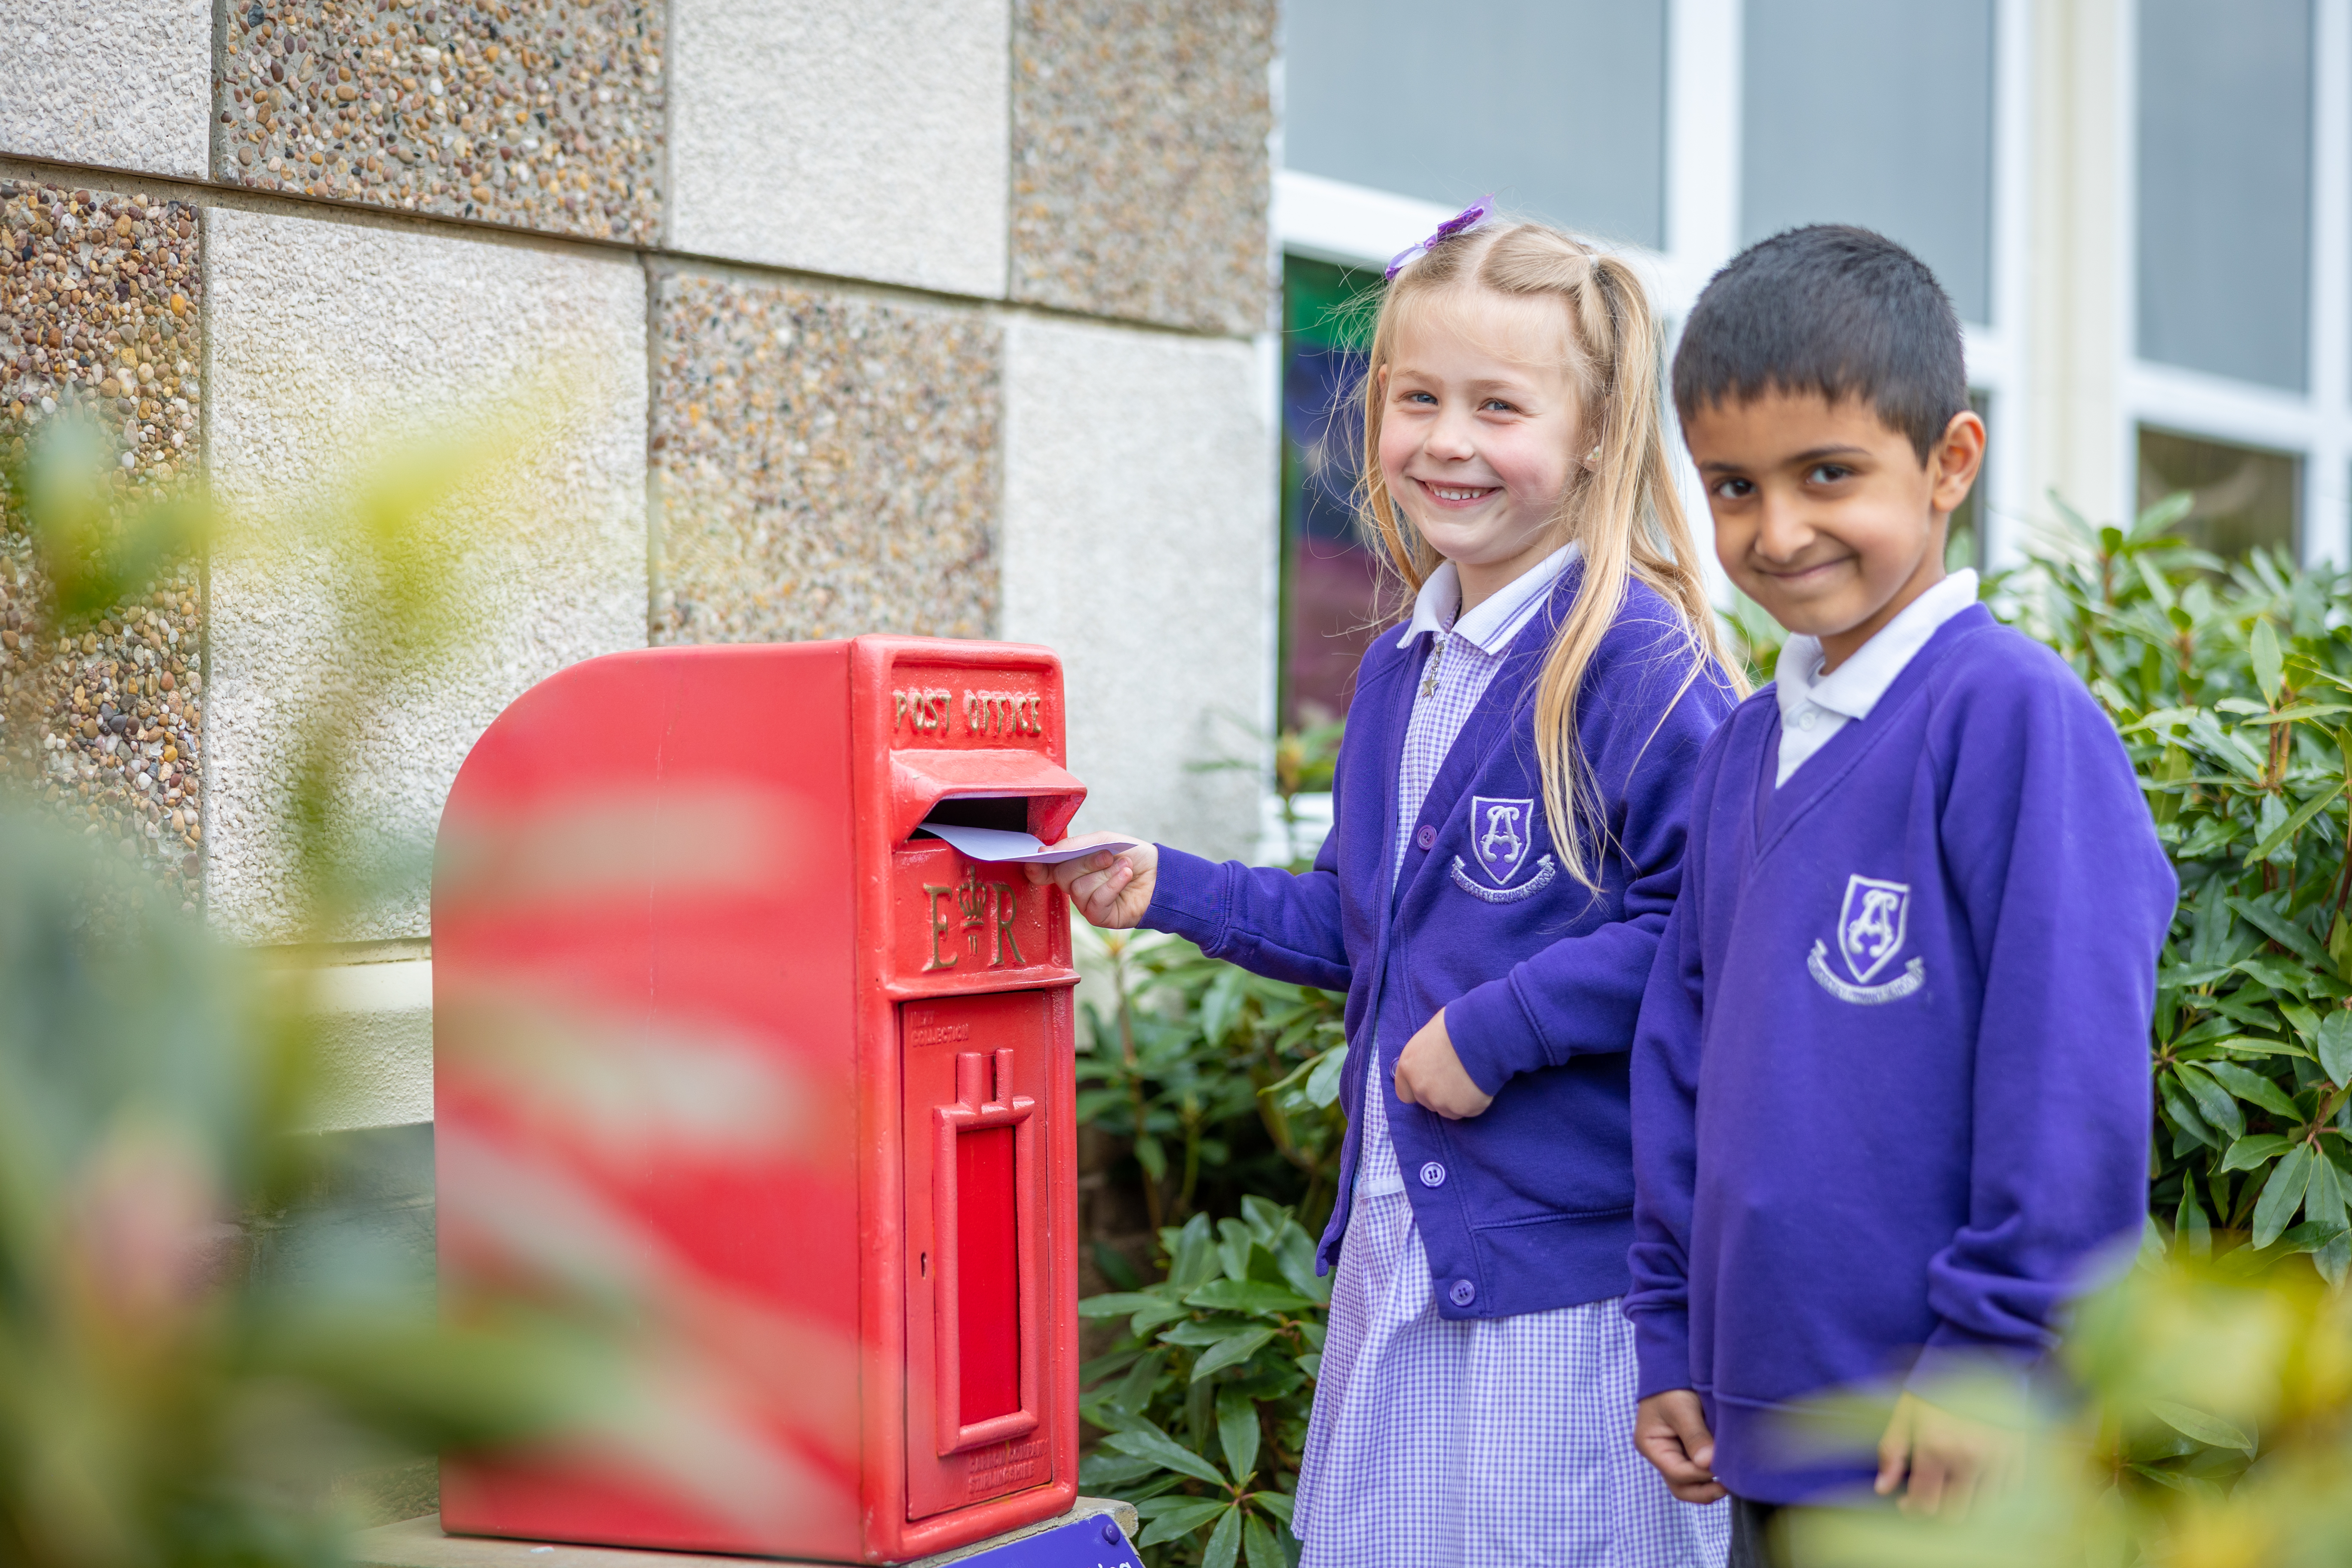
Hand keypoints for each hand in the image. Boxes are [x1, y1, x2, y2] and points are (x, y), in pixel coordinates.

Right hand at [1022, 833, 1157, 928]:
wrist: (1160, 874)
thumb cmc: (1132, 855)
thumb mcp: (1103, 840)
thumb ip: (1074, 845)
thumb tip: (1045, 852)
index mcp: (1073, 866)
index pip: (1047, 869)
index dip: (1038, 867)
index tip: (1037, 860)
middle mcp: (1075, 885)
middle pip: (1062, 876)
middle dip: (1086, 862)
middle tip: (1108, 856)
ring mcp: (1085, 903)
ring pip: (1079, 889)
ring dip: (1106, 874)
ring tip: (1124, 867)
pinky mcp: (1098, 917)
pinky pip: (1095, 902)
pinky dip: (1112, 886)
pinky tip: (1125, 877)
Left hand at [1391, 1010, 1493, 1118]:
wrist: (1482, 1033)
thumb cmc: (1457, 1024)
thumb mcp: (1430, 1034)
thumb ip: (1425, 1054)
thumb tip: (1433, 1057)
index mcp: (1408, 1066)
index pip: (1405, 1093)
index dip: (1418, 1089)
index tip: (1432, 1083)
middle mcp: (1420, 1087)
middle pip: (1428, 1102)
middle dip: (1441, 1093)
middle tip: (1457, 1077)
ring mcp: (1441, 1101)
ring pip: (1449, 1110)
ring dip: (1458, 1100)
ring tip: (1471, 1080)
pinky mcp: (1463, 1108)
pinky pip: (1469, 1110)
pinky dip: (1476, 1101)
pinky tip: (1481, 1084)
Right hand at [1635, 1391, 1725, 1503]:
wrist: (1673, 1367)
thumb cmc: (1672, 1386)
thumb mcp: (1681, 1408)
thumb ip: (1694, 1436)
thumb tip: (1708, 1464)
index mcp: (1651, 1445)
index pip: (1676, 1472)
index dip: (1699, 1474)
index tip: (1721, 1468)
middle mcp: (1661, 1455)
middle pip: (1680, 1487)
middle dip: (1704, 1491)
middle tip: (1728, 1487)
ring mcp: (1675, 1455)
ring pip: (1690, 1484)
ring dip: (1709, 1486)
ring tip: (1731, 1482)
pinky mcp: (1689, 1451)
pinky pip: (1699, 1472)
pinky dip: (1711, 1475)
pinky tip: (1727, 1470)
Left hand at [1875, 1391, 2022, 1516]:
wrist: (1978, 1360)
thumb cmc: (1934, 1388)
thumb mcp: (1904, 1413)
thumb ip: (1891, 1452)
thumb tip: (1882, 1489)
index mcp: (1935, 1448)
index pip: (1926, 1504)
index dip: (1913, 1510)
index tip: (1907, 1503)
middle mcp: (1968, 1458)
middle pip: (1956, 1514)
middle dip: (1939, 1510)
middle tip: (1931, 1496)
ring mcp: (1998, 1459)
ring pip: (1983, 1510)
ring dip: (1966, 1506)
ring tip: (1954, 1489)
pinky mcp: (2018, 1456)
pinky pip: (2008, 1495)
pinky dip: (1993, 1497)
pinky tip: (1979, 1483)